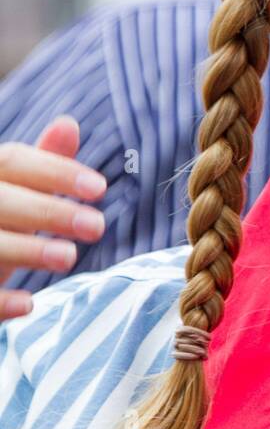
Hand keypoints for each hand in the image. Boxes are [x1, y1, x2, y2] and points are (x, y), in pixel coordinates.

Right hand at [0, 116, 106, 320]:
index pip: (12, 160)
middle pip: (0, 200)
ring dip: (28, 251)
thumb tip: (68, 124)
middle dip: (48, 212)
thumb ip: (42, 166)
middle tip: (98, 226)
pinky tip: (28, 304)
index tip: (100, 188)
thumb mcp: (16, 194)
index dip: (55, 172)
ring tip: (70, 257)